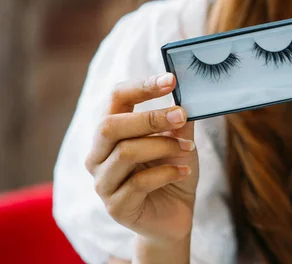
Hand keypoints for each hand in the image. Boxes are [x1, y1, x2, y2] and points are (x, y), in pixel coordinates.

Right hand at [85, 73, 198, 243]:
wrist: (175, 216)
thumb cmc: (173, 172)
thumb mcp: (180, 140)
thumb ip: (178, 118)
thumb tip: (187, 92)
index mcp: (111, 132)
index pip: (115, 98)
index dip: (141, 86)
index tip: (171, 79)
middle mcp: (98, 155)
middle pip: (110, 125)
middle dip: (149, 118)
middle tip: (182, 115)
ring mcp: (103, 182)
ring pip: (126, 153)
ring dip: (163, 146)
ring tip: (188, 147)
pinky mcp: (116, 207)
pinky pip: (139, 182)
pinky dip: (167, 172)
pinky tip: (184, 171)